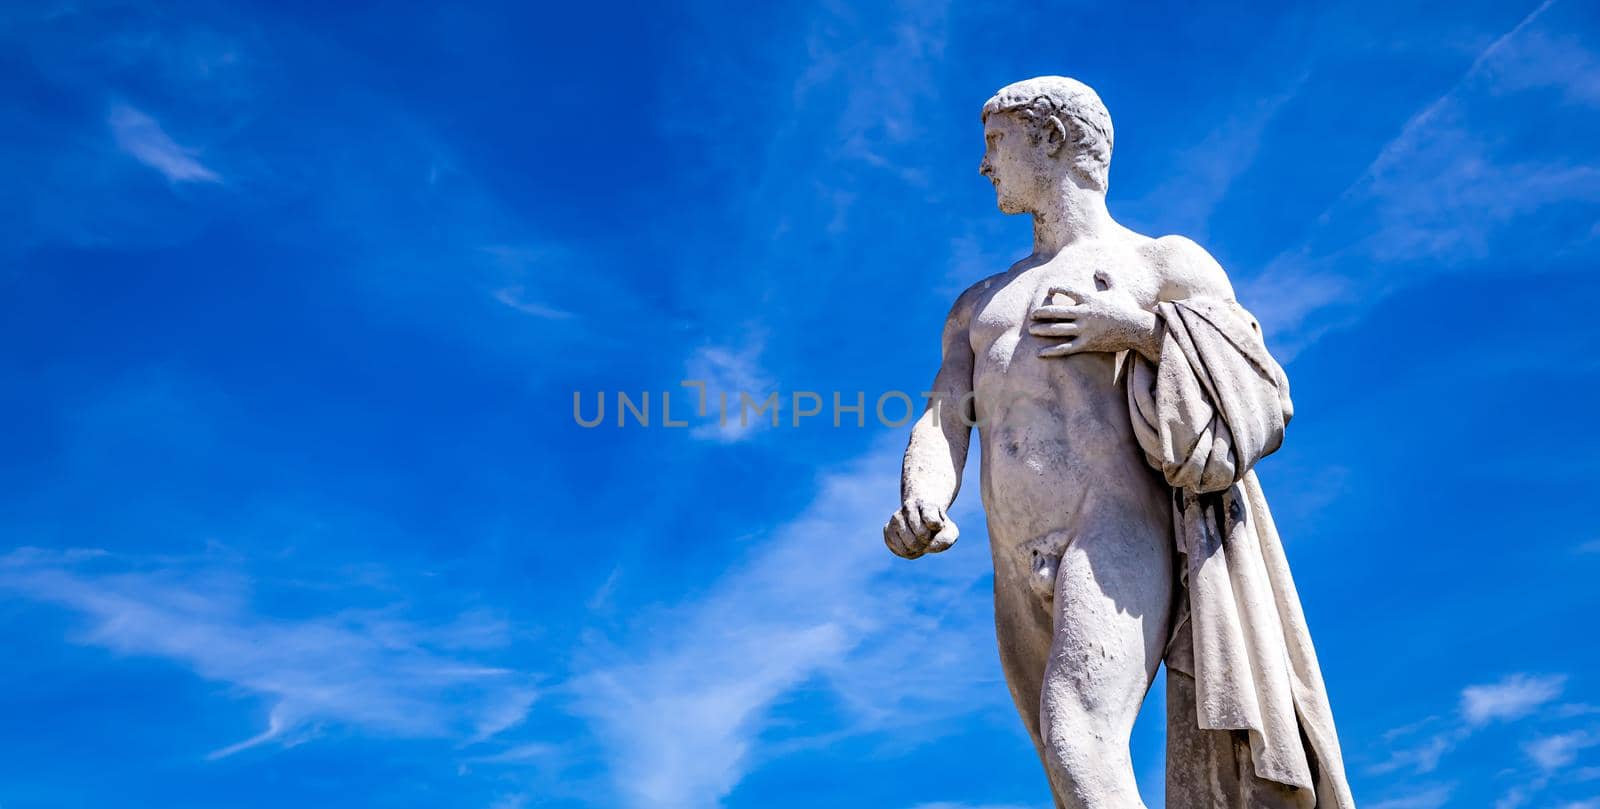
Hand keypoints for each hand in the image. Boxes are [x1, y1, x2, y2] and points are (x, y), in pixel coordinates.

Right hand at [883, 499, 958, 558]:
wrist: (920, 516)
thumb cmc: (937, 526)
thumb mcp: (950, 530)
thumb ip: (947, 539)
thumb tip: (928, 546)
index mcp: (926, 504)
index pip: (932, 521)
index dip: (938, 527)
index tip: (938, 523)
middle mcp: (909, 508)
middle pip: (922, 535)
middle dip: (928, 540)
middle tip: (928, 535)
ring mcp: (896, 518)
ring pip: (911, 543)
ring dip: (919, 548)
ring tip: (919, 540)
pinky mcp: (888, 529)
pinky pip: (900, 550)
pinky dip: (909, 553)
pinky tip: (910, 545)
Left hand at [1028, 286, 1157, 358]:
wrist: (1137, 328)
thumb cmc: (1128, 308)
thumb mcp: (1118, 289)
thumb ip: (1108, 278)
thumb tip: (1099, 269)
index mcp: (1090, 298)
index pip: (1068, 290)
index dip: (1057, 288)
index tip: (1049, 290)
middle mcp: (1084, 312)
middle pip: (1057, 311)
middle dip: (1042, 312)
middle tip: (1032, 313)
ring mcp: (1084, 329)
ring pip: (1058, 329)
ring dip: (1042, 329)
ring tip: (1031, 330)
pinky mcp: (1087, 343)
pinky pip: (1065, 348)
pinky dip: (1052, 351)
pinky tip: (1040, 353)